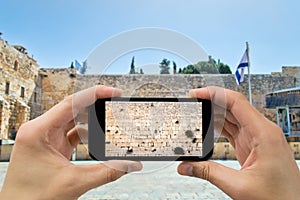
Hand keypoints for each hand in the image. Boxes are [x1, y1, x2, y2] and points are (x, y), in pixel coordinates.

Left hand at [0, 85, 141, 199]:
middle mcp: (40, 130)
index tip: (114, 92)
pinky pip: (72, 133)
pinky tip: (98, 137)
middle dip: (95, 105)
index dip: (95, 94)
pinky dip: (86, 134)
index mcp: (38, 131)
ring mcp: (45, 138)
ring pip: (73, 120)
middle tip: (115, 104)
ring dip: (91, 121)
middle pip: (73, 108)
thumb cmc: (32, 199)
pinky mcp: (52, 147)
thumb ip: (107, 172)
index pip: (71, 103)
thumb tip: (131, 165)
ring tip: (110, 121)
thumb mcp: (74, 183)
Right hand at [178, 86, 299, 199]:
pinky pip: (234, 130)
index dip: (215, 94)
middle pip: (233, 107)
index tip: (198, 93)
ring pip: (233, 117)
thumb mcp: (239, 186)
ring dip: (215, 113)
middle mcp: (262, 131)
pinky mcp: (252, 146)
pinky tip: (208, 126)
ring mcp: (257, 138)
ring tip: (197, 112)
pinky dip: (220, 127)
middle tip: (193, 102)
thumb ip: (209, 173)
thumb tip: (185, 165)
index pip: (236, 102)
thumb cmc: (278, 197)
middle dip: (212, 101)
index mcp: (264, 133)